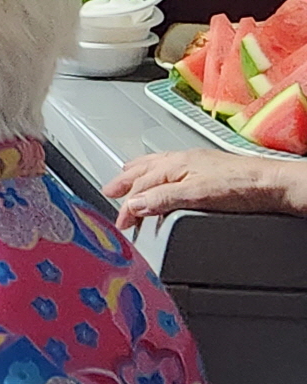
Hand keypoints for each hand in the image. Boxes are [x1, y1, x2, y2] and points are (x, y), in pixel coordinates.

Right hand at [107, 149, 306, 228]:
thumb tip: (135, 203)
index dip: (127, 206)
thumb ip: (163, 198)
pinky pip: (169, 168)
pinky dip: (156, 174)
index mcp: (175, 164)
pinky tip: (162, 180)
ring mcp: (194, 163)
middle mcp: (182, 160)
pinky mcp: (206, 169)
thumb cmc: (243, 186)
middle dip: (124, 181)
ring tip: (127, 179)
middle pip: (143, 170)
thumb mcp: (197, 195)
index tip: (120, 223)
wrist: (274, 185)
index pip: (140, 186)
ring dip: (137, 175)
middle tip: (109, 192)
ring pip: (155, 166)